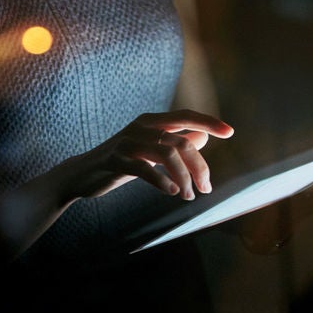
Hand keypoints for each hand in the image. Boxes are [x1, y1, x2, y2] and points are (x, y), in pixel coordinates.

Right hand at [75, 110, 233, 201]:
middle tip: (206, 188)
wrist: (82, 174)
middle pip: (181, 141)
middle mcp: (140, 126)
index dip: (208, 121)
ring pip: (167, 154)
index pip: (185, 116)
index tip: (230, 132)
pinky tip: (173, 193)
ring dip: (184, 178)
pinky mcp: (115, 159)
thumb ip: (175, 141)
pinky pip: (145, 168)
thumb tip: (204, 136)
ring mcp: (126, 142)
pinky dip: (162, 181)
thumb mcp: (150, 151)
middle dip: (199, 167)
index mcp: (150, 121)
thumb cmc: (121, 162)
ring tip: (189, 196)